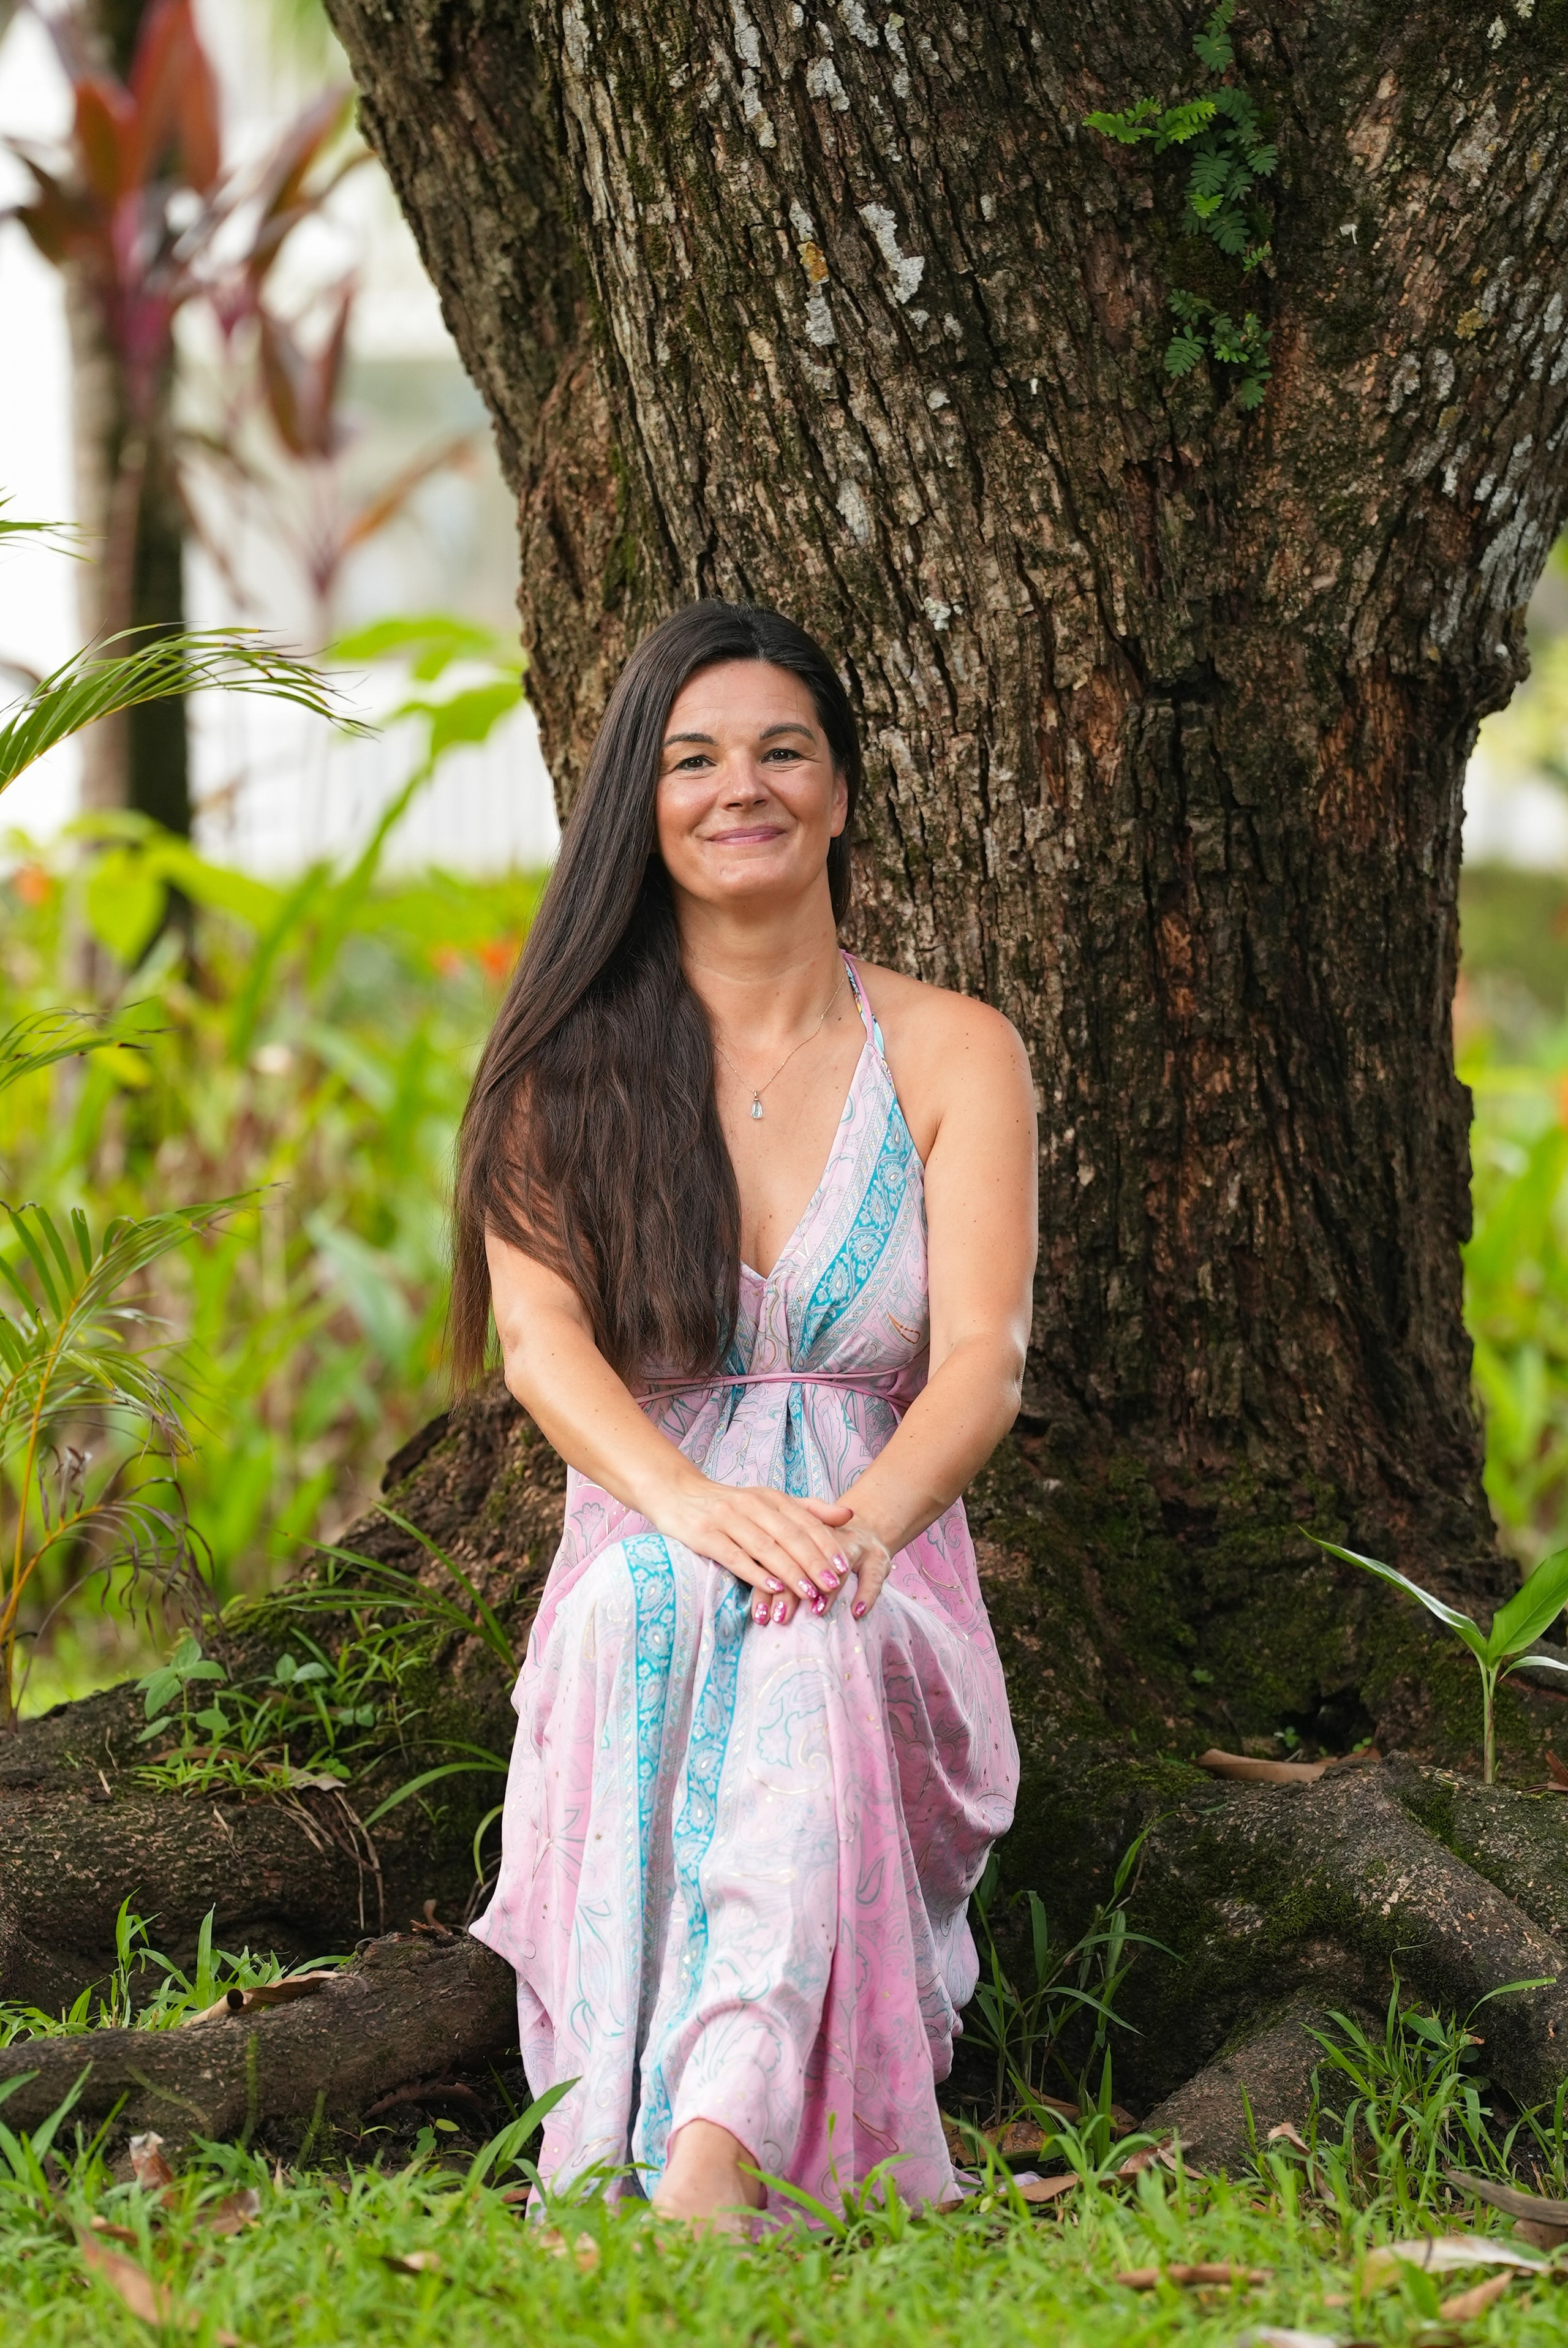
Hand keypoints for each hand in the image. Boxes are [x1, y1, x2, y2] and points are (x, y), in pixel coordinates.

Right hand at [651, 1477, 855, 1625]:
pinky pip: (734, 1556)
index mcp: (770, 1497)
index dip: (825, 1544)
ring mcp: (726, 1519)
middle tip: (833, 1586)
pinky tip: (772, 1588)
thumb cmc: (729, 1504)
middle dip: (814, 1562)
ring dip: (790, 1572)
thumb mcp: (769, 1501)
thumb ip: (808, 1509)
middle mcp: (751, 1505)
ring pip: (765, 1548)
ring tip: (810, 1593)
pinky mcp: (704, 1535)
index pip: (805, 1521)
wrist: (677, 1494)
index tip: (843, 1567)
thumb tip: (849, 1514)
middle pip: (789, 1535)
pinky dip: (755, 1573)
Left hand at [761, 1522, 892, 1629]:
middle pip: (809, 1561)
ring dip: (829, 1590)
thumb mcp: (798, 1553)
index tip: (760, 1613)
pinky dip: (866, 1594)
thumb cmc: (822, 1547)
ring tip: (817, 1610)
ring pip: (840, 1567)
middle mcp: (828, 1536)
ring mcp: (856, 1546)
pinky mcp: (878, 1557)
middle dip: (793, 1591)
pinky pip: (873, 1576)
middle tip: (781, 1616)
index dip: (769, 1583)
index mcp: (804, 1531)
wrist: (863, 1526)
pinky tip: (857, 1611)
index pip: (781, 1556)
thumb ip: (777, 1572)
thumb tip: (758, 1613)